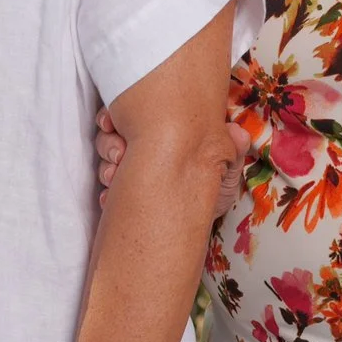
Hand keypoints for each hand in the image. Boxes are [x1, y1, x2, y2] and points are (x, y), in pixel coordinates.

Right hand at [97, 108, 247, 214]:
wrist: (196, 228)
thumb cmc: (211, 192)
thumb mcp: (225, 171)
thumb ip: (232, 150)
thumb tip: (238, 132)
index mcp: (167, 132)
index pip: (142, 113)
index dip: (124, 114)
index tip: (114, 122)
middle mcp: (146, 145)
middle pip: (115, 129)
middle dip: (111, 140)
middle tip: (118, 155)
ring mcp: (131, 166)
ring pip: (106, 152)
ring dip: (107, 162)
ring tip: (114, 176)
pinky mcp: (122, 190)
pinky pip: (104, 184)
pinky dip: (106, 189)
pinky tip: (109, 196)